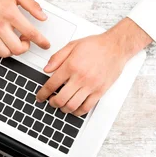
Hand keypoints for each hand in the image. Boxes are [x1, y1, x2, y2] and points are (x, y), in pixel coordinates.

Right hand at [0, 0, 50, 57]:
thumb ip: (32, 5)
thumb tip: (43, 17)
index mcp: (10, 13)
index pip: (30, 33)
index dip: (41, 41)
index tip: (45, 44)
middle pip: (17, 48)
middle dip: (26, 47)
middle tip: (25, 39)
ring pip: (4, 53)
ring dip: (12, 50)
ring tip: (13, 41)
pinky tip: (1, 46)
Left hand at [36, 18, 151, 115]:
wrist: (116, 47)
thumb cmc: (96, 45)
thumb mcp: (72, 45)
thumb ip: (57, 58)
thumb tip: (46, 69)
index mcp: (71, 66)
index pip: (51, 84)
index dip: (42, 94)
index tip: (40, 97)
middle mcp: (80, 77)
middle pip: (60, 99)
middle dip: (52, 103)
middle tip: (50, 102)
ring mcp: (91, 86)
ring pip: (72, 106)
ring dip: (64, 109)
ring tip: (62, 105)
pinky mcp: (100, 91)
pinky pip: (87, 107)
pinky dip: (78, 111)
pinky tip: (75, 108)